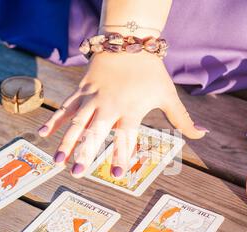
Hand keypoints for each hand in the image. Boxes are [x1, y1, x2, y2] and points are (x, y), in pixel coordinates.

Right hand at [38, 51, 207, 177]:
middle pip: (95, 132)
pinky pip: (66, 107)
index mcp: (131, 110)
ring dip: (66, 141)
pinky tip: (43, 134)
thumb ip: (183, 120)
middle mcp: (109, 106)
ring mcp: (93, 98)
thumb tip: (204, 135)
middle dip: (86, 152)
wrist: (129, 42)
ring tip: (57, 160)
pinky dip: (54, 120)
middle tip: (78, 172)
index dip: (121, 155)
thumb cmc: (151, 72)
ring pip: (76, 122)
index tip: (116, 174)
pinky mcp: (82, 91)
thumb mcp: (169, 95)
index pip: (125, 138)